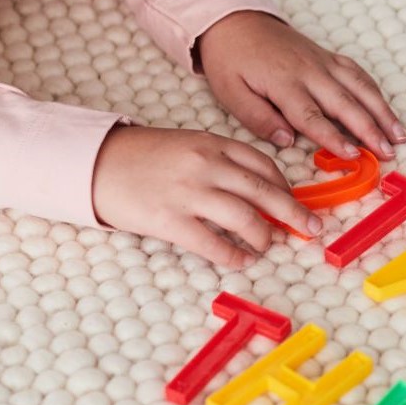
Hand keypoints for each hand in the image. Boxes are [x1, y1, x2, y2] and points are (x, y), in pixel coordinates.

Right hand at [92, 125, 319, 266]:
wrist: (94, 163)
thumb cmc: (141, 156)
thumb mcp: (186, 145)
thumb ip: (219, 160)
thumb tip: (255, 188)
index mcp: (211, 144)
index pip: (262, 164)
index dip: (284, 186)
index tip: (294, 200)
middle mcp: (206, 166)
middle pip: (264, 191)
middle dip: (293, 212)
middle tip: (311, 228)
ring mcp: (189, 194)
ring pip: (245, 218)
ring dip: (264, 236)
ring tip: (269, 245)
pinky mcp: (170, 221)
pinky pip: (214, 243)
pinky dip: (234, 254)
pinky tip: (242, 260)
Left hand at [197, 11, 405, 160]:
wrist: (235, 20)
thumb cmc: (231, 61)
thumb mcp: (231, 93)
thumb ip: (257, 118)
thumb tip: (287, 140)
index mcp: (283, 83)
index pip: (312, 116)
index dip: (333, 138)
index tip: (353, 155)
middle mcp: (309, 71)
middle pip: (346, 103)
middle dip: (370, 129)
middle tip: (388, 152)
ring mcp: (322, 62)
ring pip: (360, 87)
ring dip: (382, 112)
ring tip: (399, 136)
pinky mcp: (328, 56)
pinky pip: (358, 73)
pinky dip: (375, 92)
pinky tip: (386, 110)